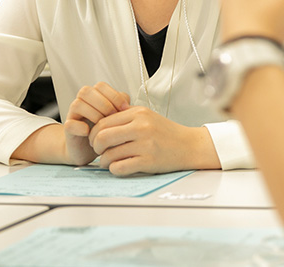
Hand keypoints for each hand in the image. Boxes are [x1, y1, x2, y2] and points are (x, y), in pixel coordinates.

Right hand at [62, 82, 129, 164]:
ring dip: (93, 114)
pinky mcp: (68, 129)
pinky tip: (90, 133)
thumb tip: (128, 106)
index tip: (124, 108)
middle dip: (104, 104)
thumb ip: (122, 107)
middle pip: (87, 91)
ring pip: (77, 104)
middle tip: (113, 117)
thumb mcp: (117, 116)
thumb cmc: (106, 130)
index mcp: (95, 95)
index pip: (101, 86)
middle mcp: (82, 102)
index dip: (113, 95)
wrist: (91, 149)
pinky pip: (70, 124)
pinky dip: (81, 128)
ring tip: (103, 126)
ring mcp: (73, 115)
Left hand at [88, 106, 219, 174]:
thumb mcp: (147, 116)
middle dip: (96, 147)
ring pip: (109, 154)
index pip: (103, 122)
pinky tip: (119, 167)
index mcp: (139, 113)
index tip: (96, 140)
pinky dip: (114, 169)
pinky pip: (119, 168)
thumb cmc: (166, 132)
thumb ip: (126, 115)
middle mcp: (141, 127)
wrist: (189, 145)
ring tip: (109, 161)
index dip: (94, 133)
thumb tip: (100, 120)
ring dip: (104, 161)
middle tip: (99, 151)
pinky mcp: (148, 161)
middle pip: (102, 137)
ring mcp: (145, 145)